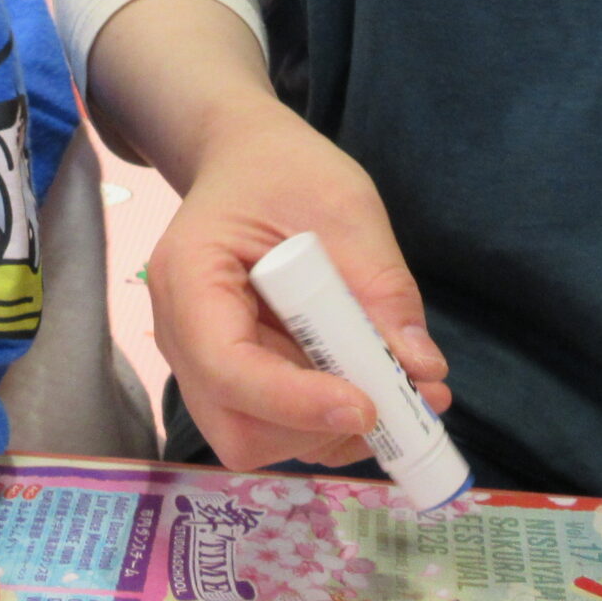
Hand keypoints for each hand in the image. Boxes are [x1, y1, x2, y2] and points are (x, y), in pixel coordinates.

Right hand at [146, 93, 450, 472]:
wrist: (247, 163)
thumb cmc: (286, 170)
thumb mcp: (345, 208)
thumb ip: (381, 287)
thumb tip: (422, 371)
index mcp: (189, 277)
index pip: (227, 367)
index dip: (296, 402)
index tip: (368, 404)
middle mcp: (179, 334)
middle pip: (235, 424)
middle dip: (314, 429)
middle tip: (392, 403)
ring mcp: (200, 363)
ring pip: (254, 438)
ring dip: (329, 432)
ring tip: (398, 391)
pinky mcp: (233, 378)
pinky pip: (273, 426)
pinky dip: (327, 425)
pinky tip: (373, 388)